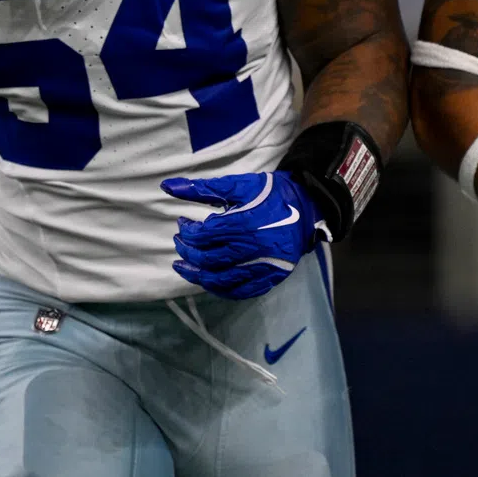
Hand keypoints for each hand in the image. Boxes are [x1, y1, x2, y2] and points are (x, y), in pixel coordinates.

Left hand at [164, 171, 328, 299]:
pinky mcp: (271, 277)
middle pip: (207, 259)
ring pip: (220, 280)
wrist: (310, 206)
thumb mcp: (240, 185)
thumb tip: (167, 185)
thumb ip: (203, 188)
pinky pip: (240, 291)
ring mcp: (263, 266)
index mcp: (244, 223)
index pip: (203, 235)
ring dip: (197, 276)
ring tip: (184, 267)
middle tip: (180, 243)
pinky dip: (220, 290)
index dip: (187, 231)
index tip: (183, 224)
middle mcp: (252, 248)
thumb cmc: (273, 193)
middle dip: (187, 252)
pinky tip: (209, 282)